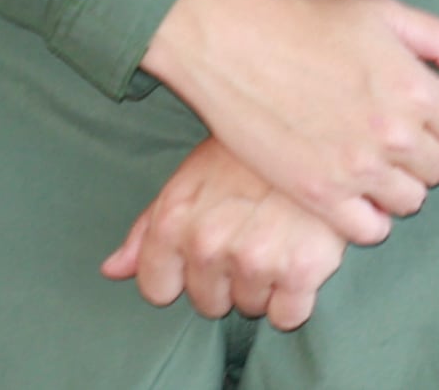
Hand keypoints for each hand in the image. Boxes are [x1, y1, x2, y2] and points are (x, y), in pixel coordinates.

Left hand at [104, 140, 347, 326]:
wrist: (326, 121)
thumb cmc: (254, 148)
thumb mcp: (193, 174)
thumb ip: (149, 227)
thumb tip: (112, 270)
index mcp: (176, 219)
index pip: (158, 287)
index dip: (183, 273)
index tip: (210, 249)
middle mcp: (209, 243)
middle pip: (208, 302)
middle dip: (229, 276)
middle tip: (255, 233)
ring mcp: (255, 258)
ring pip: (249, 306)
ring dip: (266, 282)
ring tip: (282, 235)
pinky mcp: (302, 270)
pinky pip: (287, 315)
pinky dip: (297, 296)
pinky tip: (304, 255)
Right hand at [137, 0, 438, 240]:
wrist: (234, 44)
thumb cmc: (307, 21)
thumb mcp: (383, 13)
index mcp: (416, 88)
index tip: (418, 112)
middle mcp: (394, 135)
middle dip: (422, 153)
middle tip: (390, 137)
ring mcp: (356, 169)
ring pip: (409, 201)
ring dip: (397, 185)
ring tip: (370, 162)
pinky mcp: (318, 195)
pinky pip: (369, 230)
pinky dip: (368, 217)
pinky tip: (353, 192)